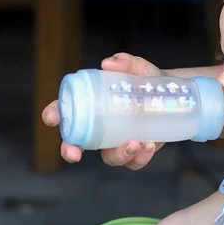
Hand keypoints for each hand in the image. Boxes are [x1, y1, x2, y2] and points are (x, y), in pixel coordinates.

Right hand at [42, 52, 163, 169]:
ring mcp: (117, 141)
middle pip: (76, 143)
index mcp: (92, 105)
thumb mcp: (139, 69)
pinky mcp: (136, 151)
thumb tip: (109, 63)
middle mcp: (100, 127)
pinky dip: (140, 158)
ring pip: (108, 157)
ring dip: (118, 155)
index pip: (66, 109)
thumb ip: (127, 62)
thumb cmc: (146, 81)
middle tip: (74, 154)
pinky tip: (149, 146)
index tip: (51, 118)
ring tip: (134, 143)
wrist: (172, 96)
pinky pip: (133, 162)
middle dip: (69, 151)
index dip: (53, 114)